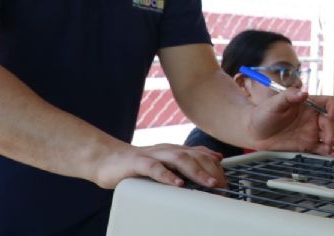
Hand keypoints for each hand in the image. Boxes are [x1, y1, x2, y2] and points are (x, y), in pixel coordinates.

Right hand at [94, 143, 225, 189]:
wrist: (107, 160)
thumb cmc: (138, 165)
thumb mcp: (166, 163)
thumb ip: (188, 162)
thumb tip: (215, 159)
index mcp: (175, 150)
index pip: (200, 155)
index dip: (215, 166)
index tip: (226, 180)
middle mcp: (167, 150)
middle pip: (194, 156)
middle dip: (211, 170)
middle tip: (222, 184)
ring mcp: (153, 154)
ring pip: (178, 159)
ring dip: (196, 171)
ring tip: (208, 183)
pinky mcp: (137, 163)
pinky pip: (154, 168)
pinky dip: (167, 176)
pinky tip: (177, 184)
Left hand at [248, 89, 333, 154]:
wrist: (255, 133)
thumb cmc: (263, 114)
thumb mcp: (274, 103)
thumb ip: (289, 96)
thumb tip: (303, 92)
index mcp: (309, 105)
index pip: (328, 103)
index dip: (333, 108)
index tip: (330, 116)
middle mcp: (313, 119)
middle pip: (331, 123)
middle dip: (332, 131)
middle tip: (327, 141)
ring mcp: (312, 134)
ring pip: (330, 137)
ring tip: (331, 152)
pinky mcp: (308, 147)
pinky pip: (322, 151)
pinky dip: (331, 155)